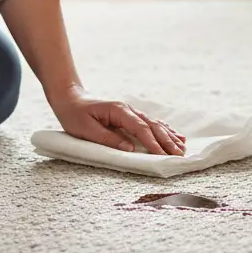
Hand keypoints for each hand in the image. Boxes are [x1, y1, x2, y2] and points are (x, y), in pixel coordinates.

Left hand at [48, 86, 185, 155]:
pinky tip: (173, 134)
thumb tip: (130, 148)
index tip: (163, 154)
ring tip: (181, 146)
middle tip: (179, 154)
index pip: (140, 128)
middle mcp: (128, 109)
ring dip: (168, 135)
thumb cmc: (75, 114)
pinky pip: (149, 123)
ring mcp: (130, 112)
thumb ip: (108, 139)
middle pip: (151, 126)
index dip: (152, 142)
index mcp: (119, 111)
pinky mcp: (129, 116)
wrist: (70, 98)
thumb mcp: (86, 129)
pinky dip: (163, 129)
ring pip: (154, 124)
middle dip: (166, 140)